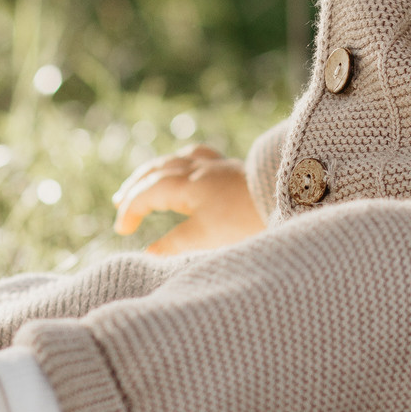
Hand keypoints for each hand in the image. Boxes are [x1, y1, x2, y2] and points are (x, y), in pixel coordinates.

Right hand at [110, 145, 264, 255]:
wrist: (290, 200)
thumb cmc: (247, 222)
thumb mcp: (205, 238)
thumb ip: (173, 245)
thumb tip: (146, 254)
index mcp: (188, 184)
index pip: (147, 193)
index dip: (130, 210)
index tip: (121, 230)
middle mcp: (199, 169)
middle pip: (157, 171)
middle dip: (135, 186)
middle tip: (120, 201)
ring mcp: (217, 166)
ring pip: (176, 161)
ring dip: (155, 171)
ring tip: (144, 181)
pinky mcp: (233, 169)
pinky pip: (198, 157)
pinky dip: (182, 163)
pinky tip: (186, 168)